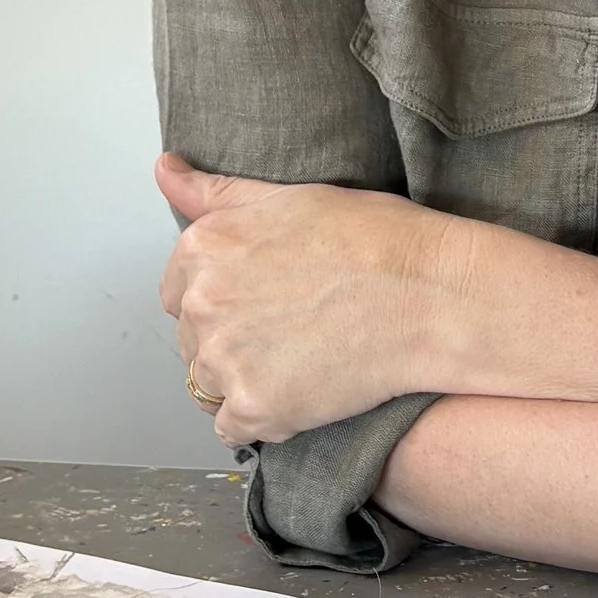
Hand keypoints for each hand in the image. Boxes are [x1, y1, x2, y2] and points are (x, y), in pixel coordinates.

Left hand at [159, 156, 445, 444]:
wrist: (432, 295)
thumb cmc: (375, 241)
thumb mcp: (290, 198)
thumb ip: (217, 193)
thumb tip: (165, 169)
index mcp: (204, 247)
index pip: (175, 290)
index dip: (223, 298)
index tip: (263, 299)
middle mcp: (202, 302)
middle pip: (191, 339)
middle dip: (231, 339)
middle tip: (293, 329)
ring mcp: (225, 358)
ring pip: (208, 384)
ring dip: (243, 380)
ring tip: (301, 360)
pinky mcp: (255, 407)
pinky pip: (232, 428)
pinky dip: (261, 418)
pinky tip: (301, 392)